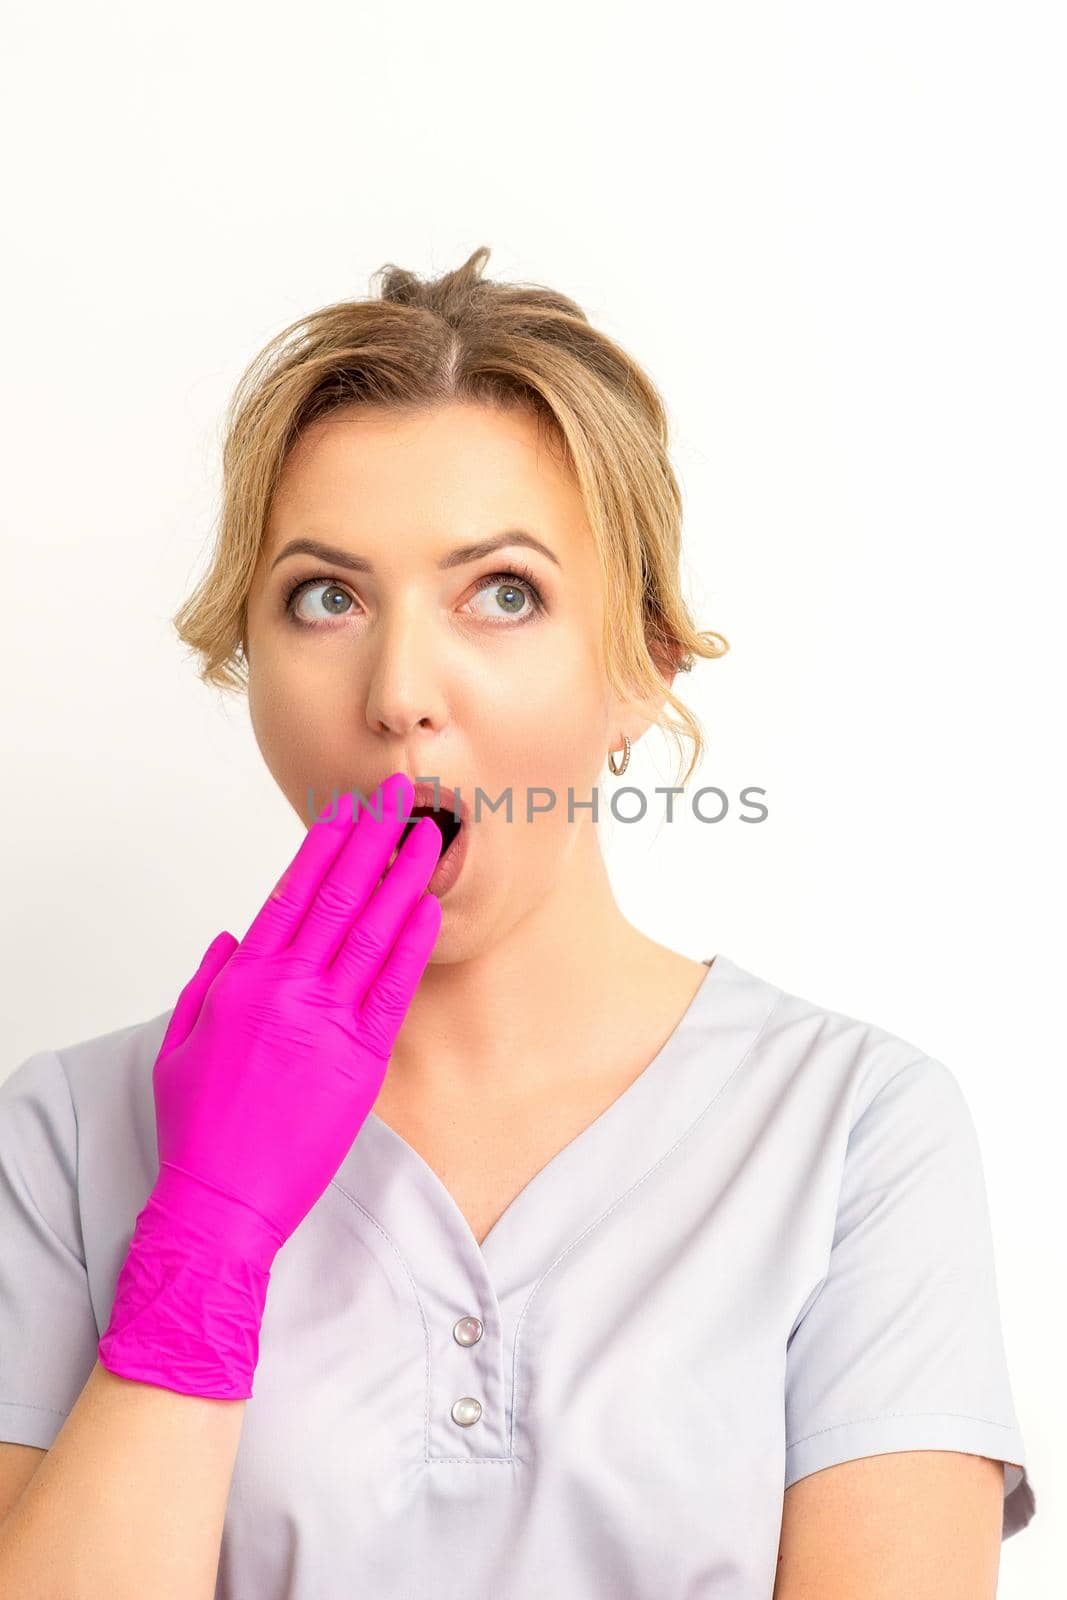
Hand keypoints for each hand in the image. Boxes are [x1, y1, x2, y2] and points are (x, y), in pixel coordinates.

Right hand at [97, 771, 441, 1398]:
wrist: (222, 1198)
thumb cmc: (197, 1125)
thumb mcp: (179, 1042)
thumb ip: (207, 981)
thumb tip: (232, 935)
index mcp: (243, 980)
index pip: (291, 892)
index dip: (323, 845)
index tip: (348, 808)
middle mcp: (287, 989)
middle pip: (339, 896)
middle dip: (373, 839)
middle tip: (404, 795)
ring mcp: (327, 1021)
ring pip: (372, 932)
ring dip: (402, 877)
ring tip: (429, 836)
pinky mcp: (361, 1059)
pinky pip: (394, 988)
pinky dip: (413, 943)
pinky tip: (430, 907)